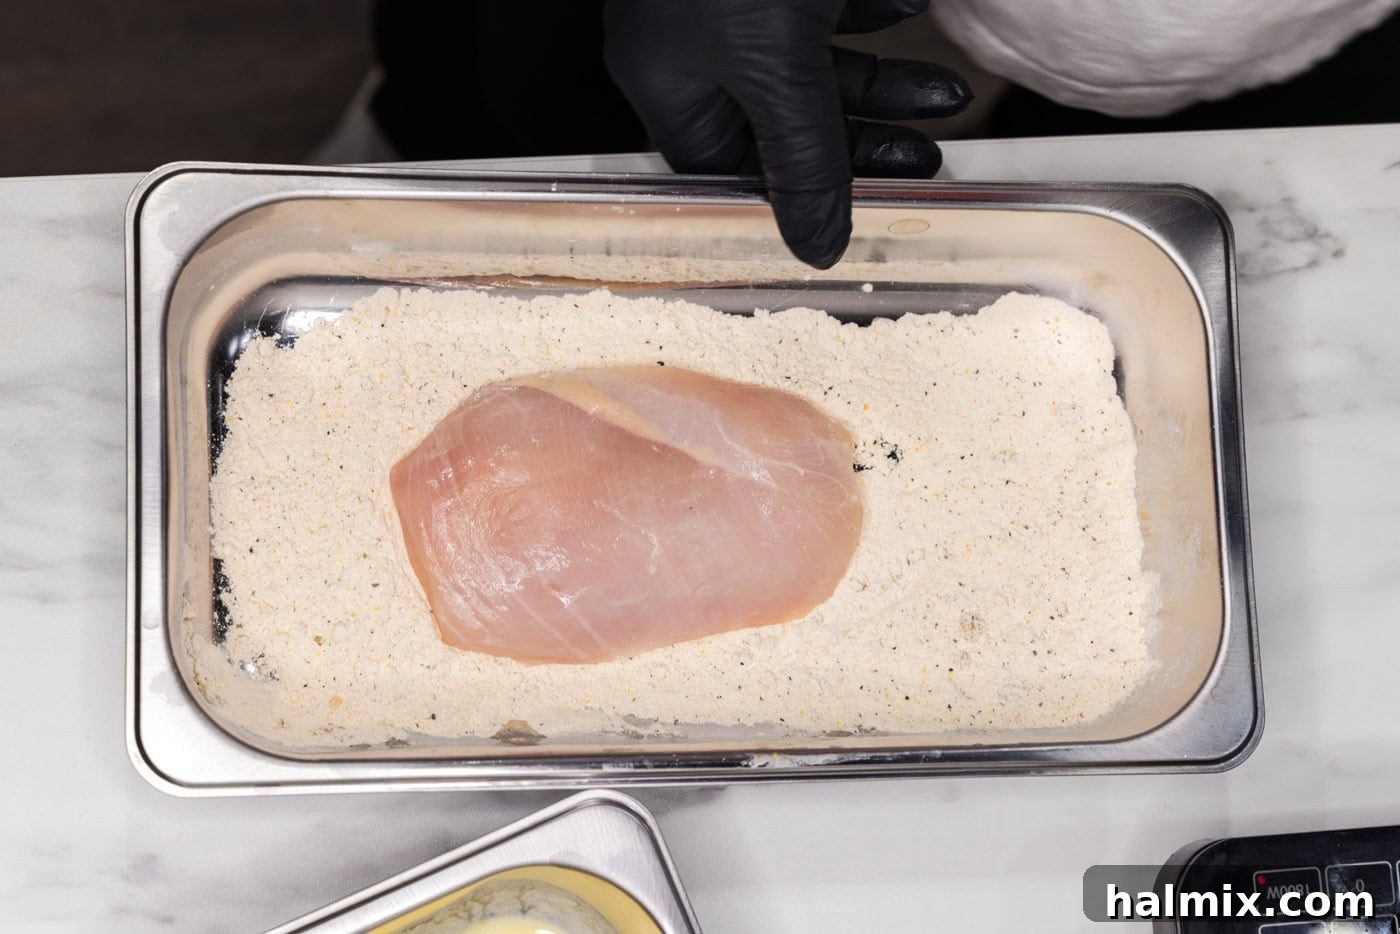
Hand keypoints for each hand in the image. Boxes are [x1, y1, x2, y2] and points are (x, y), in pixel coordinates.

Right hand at [604, 0, 970, 268]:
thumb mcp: (777, 66)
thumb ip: (804, 159)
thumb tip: (815, 247)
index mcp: (672, 86)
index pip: (735, 171)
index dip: (801, 195)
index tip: (867, 207)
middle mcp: (695, 48)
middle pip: (784, 122)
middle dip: (865, 137)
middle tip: (929, 155)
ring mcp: (731, 3)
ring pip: (812, 63)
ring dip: (886, 78)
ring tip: (949, 92)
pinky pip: (820, 5)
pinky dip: (872, 10)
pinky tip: (911, 2)